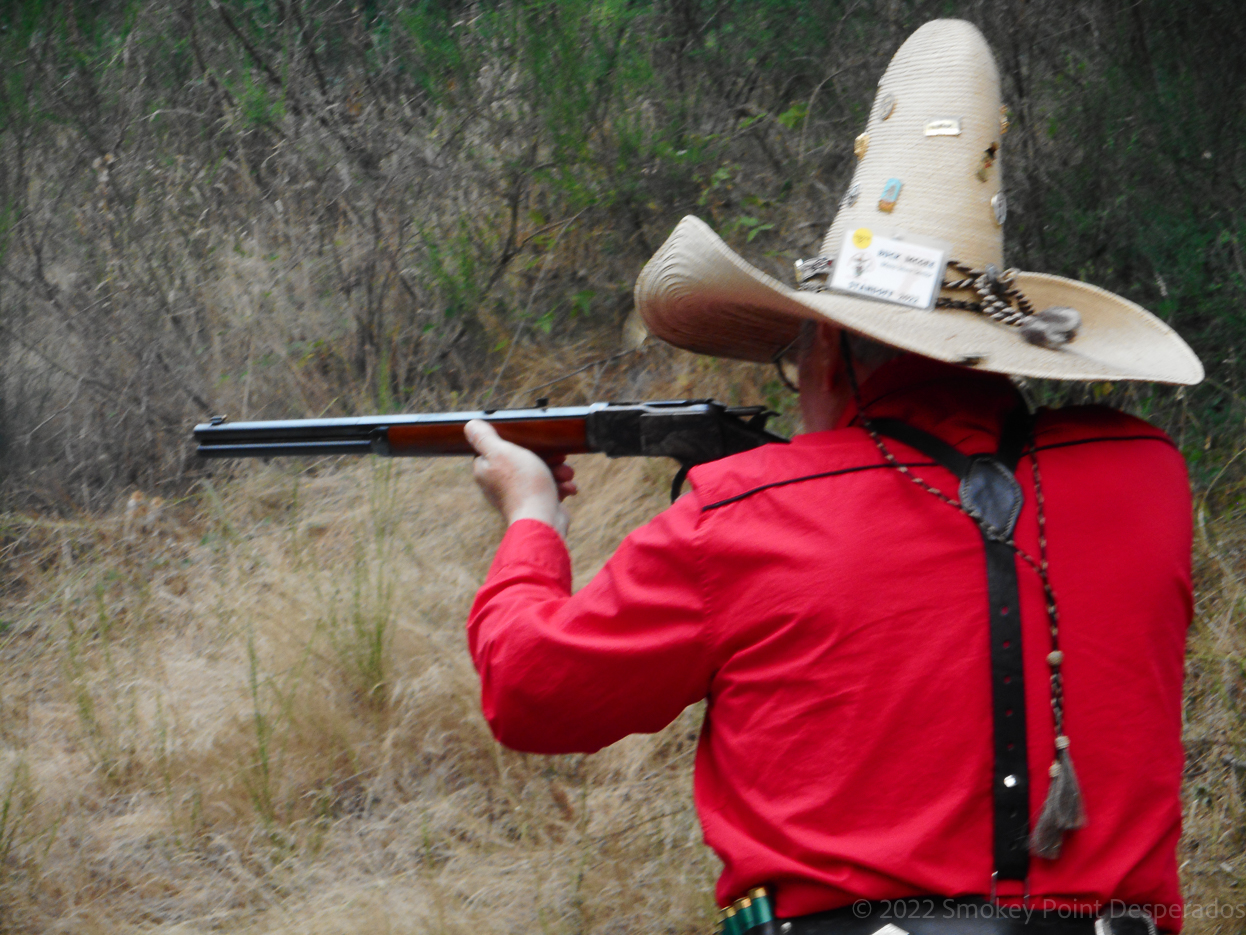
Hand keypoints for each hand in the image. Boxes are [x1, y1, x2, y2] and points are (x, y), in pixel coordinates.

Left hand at [464, 420, 577, 537]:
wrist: (542, 521)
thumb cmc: (522, 485)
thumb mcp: (501, 452)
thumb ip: (484, 438)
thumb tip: (470, 425)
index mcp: (486, 471)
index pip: (496, 449)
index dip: (515, 442)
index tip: (532, 441)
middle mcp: (498, 484)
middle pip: (522, 461)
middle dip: (545, 457)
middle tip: (559, 457)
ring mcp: (517, 496)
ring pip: (539, 475)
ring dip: (557, 472)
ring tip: (566, 474)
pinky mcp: (534, 505)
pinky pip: (548, 490)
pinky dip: (560, 487)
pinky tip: (568, 488)